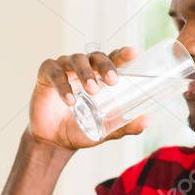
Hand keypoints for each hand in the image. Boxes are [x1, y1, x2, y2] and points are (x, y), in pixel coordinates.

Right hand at [27, 46, 151, 150]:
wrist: (55, 141)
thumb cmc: (81, 129)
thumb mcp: (106, 129)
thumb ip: (125, 125)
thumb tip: (147, 122)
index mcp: (99, 74)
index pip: (113, 59)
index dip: (123, 54)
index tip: (133, 53)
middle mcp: (83, 66)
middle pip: (96, 56)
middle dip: (105, 66)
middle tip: (112, 81)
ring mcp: (64, 67)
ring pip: (76, 61)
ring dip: (85, 74)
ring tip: (92, 91)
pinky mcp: (46, 74)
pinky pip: (56, 74)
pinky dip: (63, 86)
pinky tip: (70, 101)